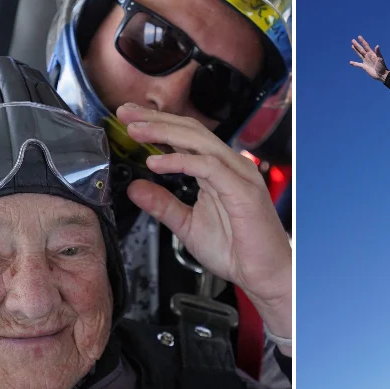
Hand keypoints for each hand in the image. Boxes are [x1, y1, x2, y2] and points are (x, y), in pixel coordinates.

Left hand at [118, 104, 291, 352]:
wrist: (264, 275)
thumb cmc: (237, 251)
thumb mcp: (187, 225)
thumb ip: (163, 204)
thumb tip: (136, 188)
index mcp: (218, 171)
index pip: (186, 137)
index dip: (157, 124)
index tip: (129, 119)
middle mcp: (230, 167)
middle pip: (191, 130)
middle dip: (156, 119)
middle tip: (126, 114)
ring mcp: (238, 175)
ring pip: (199, 141)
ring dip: (164, 133)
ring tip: (136, 132)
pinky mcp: (242, 190)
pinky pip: (209, 166)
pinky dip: (180, 161)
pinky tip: (156, 163)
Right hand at [349, 35, 389, 81]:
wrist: (382, 75)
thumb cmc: (382, 66)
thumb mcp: (380, 59)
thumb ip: (378, 52)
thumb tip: (377, 46)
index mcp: (371, 54)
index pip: (366, 46)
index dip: (362, 41)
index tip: (359, 37)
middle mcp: (368, 56)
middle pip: (361, 49)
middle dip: (357, 45)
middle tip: (352, 40)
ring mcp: (366, 61)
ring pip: (359, 54)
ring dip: (356, 50)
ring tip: (352, 46)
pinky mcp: (364, 67)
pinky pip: (358, 64)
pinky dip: (354, 63)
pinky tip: (350, 62)